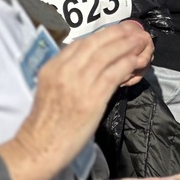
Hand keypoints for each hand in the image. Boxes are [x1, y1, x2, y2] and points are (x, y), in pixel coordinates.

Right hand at [2, 23, 152, 179]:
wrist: (39, 148)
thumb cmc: (47, 123)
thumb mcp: (51, 88)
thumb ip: (68, 73)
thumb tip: (93, 63)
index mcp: (52, 67)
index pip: (80, 42)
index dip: (102, 35)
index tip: (117, 32)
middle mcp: (64, 71)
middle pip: (95, 43)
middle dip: (118, 34)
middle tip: (134, 31)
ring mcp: (78, 83)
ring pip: (107, 54)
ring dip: (127, 45)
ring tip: (141, 41)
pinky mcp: (92, 98)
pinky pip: (113, 73)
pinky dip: (127, 65)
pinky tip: (136, 62)